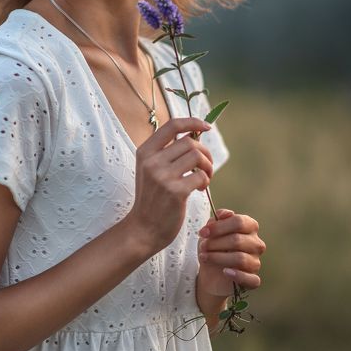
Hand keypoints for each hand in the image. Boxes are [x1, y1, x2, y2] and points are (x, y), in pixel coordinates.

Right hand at [126, 117, 213, 256]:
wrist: (143, 229)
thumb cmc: (152, 198)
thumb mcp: (151, 170)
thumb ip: (167, 152)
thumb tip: (195, 133)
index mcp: (145, 152)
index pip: (172, 125)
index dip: (192, 122)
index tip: (206, 126)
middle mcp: (151, 161)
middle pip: (189, 141)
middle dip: (205, 152)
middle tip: (206, 166)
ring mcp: (162, 176)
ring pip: (197, 156)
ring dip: (208, 166)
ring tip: (205, 177)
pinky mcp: (175, 192)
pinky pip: (200, 176)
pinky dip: (205, 181)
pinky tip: (199, 189)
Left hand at [197, 209, 265, 296]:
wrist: (210, 271)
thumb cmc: (213, 246)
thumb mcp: (211, 230)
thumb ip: (218, 219)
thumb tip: (226, 214)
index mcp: (249, 227)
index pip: (239, 222)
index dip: (219, 227)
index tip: (203, 232)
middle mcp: (256, 243)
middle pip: (237, 240)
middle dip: (215, 243)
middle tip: (203, 246)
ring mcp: (255, 262)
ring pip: (240, 258)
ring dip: (218, 257)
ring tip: (205, 257)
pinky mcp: (253, 279)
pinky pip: (251, 279)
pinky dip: (237, 275)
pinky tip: (225, 272)